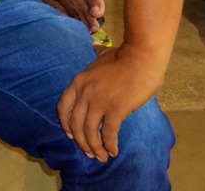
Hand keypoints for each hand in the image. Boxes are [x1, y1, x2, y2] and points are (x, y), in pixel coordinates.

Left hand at [58, 45, 165, 161]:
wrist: (141, 58)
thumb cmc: (125, 57)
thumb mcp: (101, 57)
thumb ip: (96, 56)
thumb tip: (94, 47)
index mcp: (78, 82)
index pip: (63, 107)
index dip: (65, 124)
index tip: (70, 135)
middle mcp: (84, 93)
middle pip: (75, 124)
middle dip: (81, 142)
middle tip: (88, 152)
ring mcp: (99, 101)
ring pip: (90, 131)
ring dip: (94, 147)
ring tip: (101, 157)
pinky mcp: (116, 109)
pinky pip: (108, 133)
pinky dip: (109, 145)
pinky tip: (114, 151)